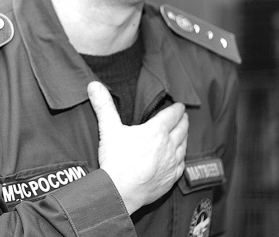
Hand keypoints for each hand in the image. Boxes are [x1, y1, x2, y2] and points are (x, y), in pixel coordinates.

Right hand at [87, 81, 188, 214]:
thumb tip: (94, 85)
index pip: (172, 115)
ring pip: (184, 146)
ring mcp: (171, 164)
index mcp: (156, 131)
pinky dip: (182, 158)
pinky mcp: (170, 179)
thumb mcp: (109, 129)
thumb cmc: (115, 161)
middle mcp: (168, 146)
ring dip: (185, 138)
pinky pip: (181, 165)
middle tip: (184, 117)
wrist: (119, 192)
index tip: (181, 105)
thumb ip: (103, 105)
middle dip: (183, 121)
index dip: (177, 109)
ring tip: (183, 133)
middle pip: (182, 129)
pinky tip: (179, 157)